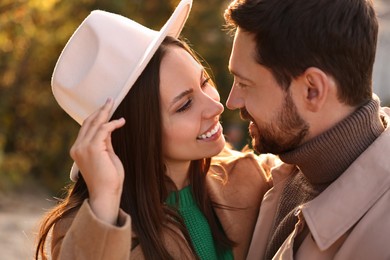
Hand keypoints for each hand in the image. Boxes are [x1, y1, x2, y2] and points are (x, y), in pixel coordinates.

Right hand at [70, 98, 125, 223]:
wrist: (106, 193)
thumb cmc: (108, 178)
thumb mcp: (106, 156)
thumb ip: (105, 142)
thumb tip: (108, 129)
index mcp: (78, 150)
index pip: (86, 128)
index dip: (96, 116)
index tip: (105, 108)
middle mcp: (77, 147)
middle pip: (88, 122)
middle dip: (100, 110)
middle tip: (110, 99)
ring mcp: (83, 147)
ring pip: (95, 123)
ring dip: (106, 112)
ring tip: (113, 103)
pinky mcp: (92, 148)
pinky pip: (103, 130)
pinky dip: (113, 124)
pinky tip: (121, 121)